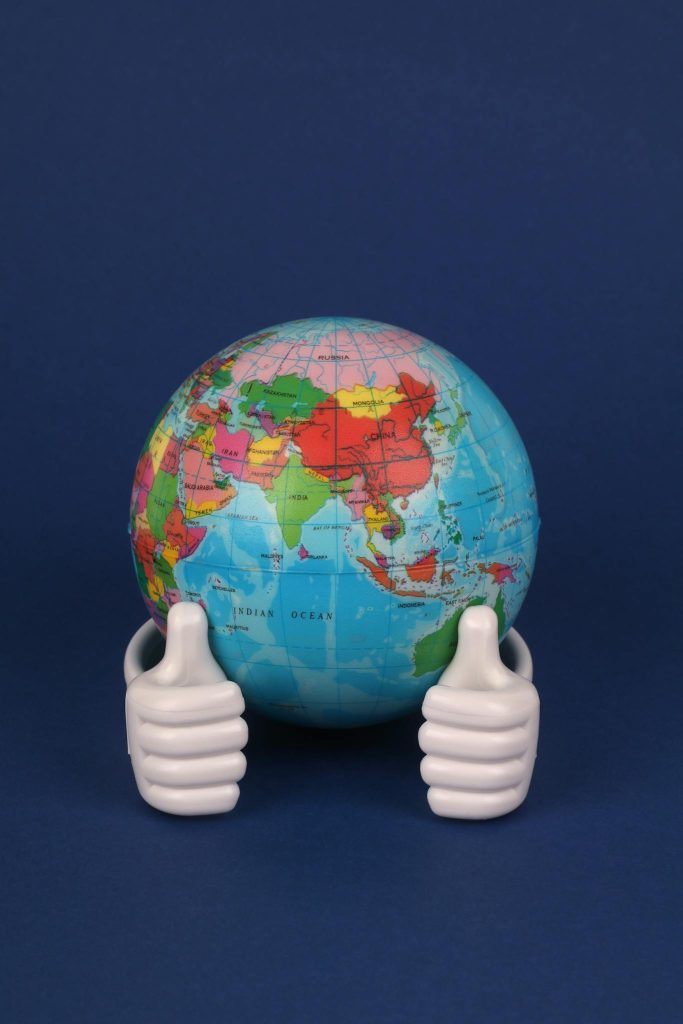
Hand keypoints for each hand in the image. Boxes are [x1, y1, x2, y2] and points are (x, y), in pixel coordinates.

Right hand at [125, 603, 247, 815]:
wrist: (184, 721)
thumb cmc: (195, 686)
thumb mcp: (193, 660)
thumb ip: (189, 636)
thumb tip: (189, 609)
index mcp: (141, 698)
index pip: (174, 708)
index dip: (213, 704)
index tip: (238, 696)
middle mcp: (134, 734)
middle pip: (177, 743)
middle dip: (222, 735)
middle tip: (243, 729)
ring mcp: (142, 767)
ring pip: (178, 775)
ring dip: (220, 766)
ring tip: (239, 757)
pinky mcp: (155, 795)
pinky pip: (175, 804)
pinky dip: (205, 800)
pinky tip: (231, 789)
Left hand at [418, 605, 538, 818]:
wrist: (482, 722)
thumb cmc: (470, 688)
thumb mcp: (471, 661)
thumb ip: (475, 638)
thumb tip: (477, 613)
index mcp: (525, 700)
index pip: (494, 713)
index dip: (453, 709)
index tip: (428, 701)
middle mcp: (531, 737)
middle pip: (489, 748)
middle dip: (443, 739)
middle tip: (424, 732)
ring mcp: (524, 770)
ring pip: (487, 779)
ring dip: (445, 769)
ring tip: (428, 759)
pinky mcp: (512, 798)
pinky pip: (491, 807)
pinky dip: (460, 802)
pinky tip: (435, 789)